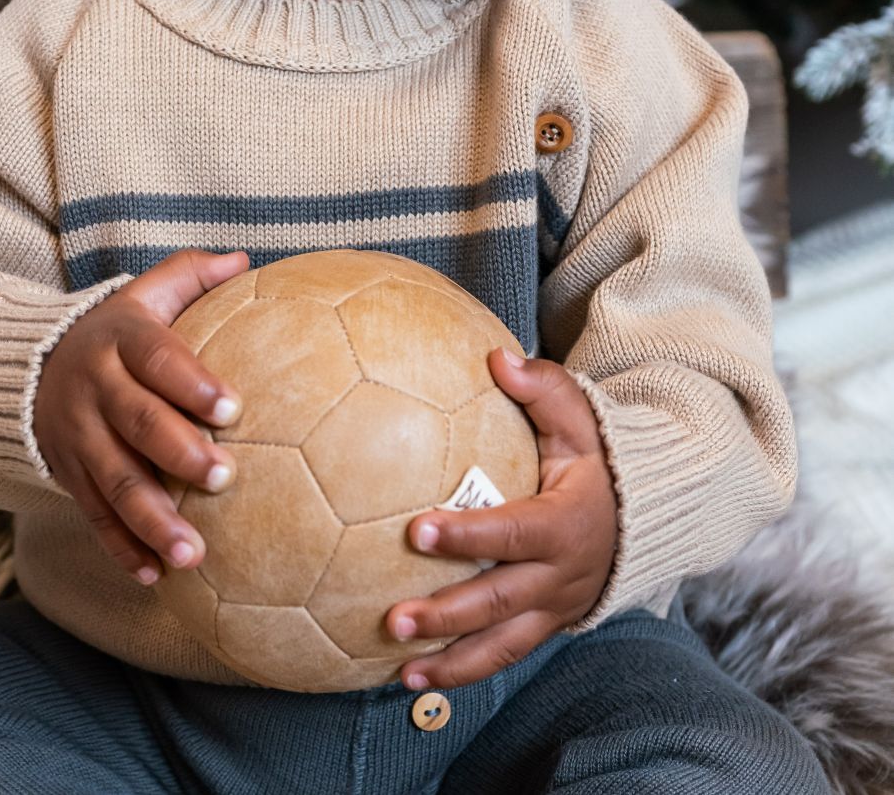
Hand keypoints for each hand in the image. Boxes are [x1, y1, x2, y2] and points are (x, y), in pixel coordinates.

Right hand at [33, 246, 249, 586]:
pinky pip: (93, 517)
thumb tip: (244, 260)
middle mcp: (94, 389)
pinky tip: (154, 578)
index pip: (157, 357)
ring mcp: (77, 438)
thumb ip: (191, 274)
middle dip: (179, 453)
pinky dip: (122, 550)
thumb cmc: (118, 331)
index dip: (192, 383)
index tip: (233, 407)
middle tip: (224, 478)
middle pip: (137, 423)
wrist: (35, 368)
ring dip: (153, 521)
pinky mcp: (69, 476)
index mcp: (119, 339)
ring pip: (114, 482)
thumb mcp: (144, 293)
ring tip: (193, 555)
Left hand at [384, 348, 618, 690]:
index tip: (418, 528)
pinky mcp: (545, 627)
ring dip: (450, 664)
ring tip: (399, 673)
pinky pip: (504, 656)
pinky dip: (462, 673)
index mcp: (567, 523)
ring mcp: (554, 609)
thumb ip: (541, 387)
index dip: (468, 534)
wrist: (643, 516)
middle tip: (394, 618)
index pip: (514, 532)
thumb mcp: (580, 418)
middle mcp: (561, 576)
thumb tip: (496, 357)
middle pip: (500, 603)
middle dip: (447, 614)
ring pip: (502, 647)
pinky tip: (413, 680)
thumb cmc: (598, 459)